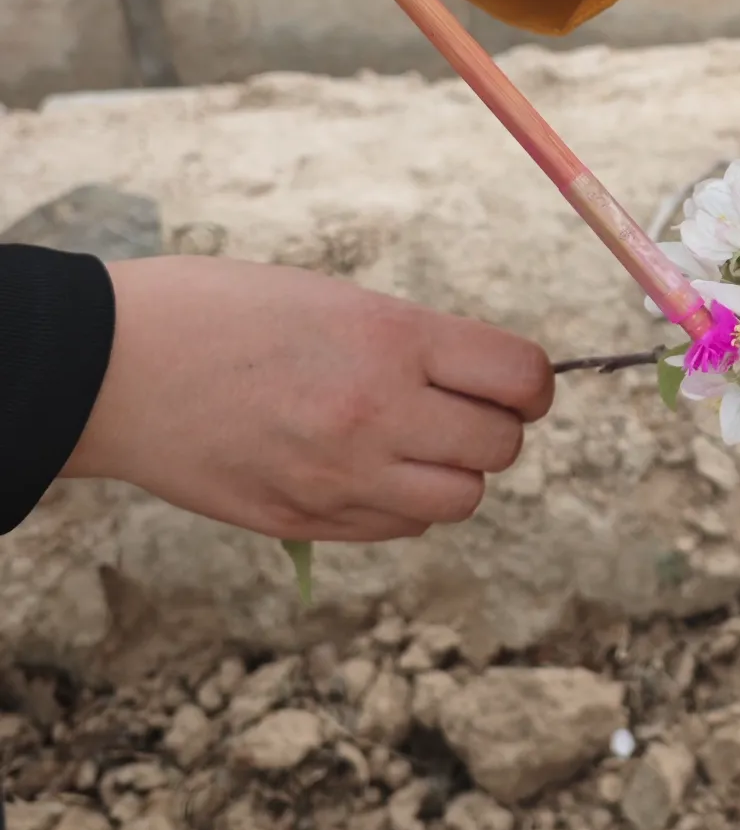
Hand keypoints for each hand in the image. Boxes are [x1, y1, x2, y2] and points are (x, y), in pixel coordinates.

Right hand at [63, 257, 554, 541]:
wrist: (115, 366)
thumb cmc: (227, 312)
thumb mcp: (340, 300)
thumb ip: (416, 343)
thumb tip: (486, 379)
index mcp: (392, 340)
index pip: (520, 376)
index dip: (534, 383)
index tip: (521, 383)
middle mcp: (377, 413)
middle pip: (501, 447)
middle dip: (497, 429)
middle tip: (467, 410)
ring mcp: (339, 477)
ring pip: (459, 500)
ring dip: (454, 474)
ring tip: (416, 443)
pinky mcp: (303, 522)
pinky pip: (399, 528)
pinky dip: (404, 506)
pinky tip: (370, 470)